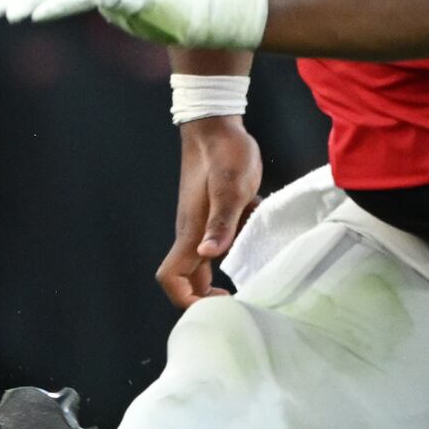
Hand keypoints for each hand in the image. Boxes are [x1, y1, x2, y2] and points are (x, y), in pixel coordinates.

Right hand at [162, 116, 260, 306]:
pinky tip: (257, 232)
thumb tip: (209, 255)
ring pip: (207, 262)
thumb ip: (221, 222)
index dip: (188, 300)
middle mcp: (193, 233)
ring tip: (254, 266)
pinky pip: (221, 241)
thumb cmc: (223, 153)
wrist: (216, 125)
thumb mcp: (230, 188)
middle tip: (239, 299)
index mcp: (191, 232)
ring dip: (226, 270)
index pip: (171, 279)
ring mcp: (202, 224)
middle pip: (189, 278)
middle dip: (209, 296)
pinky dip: (238, 245)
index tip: (218, 304)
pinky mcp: (215, 214)